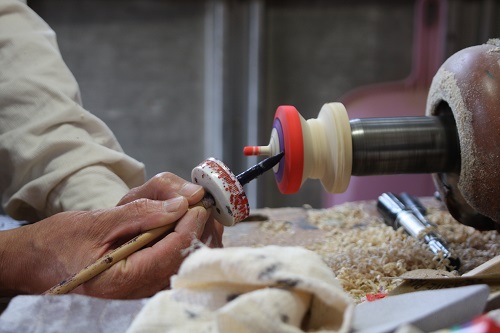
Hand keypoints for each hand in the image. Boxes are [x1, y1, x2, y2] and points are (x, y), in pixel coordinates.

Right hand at [0, 173, 222, 297]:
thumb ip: (140, 214)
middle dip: (200, 225)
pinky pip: (176, 261)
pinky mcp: (145, 280)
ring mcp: (145, 287)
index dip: (191, 222)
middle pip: (189, 257)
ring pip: (188, 260)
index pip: (176, 250)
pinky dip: (184, 238)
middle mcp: (140, 289)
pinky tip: (179, 219)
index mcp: (126, 278)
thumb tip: (180, 205)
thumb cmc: (60, 243)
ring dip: (194, 230)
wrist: (37, 262)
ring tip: (187, 205)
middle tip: (197, 200)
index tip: (197, 200)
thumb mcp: (99, 222)